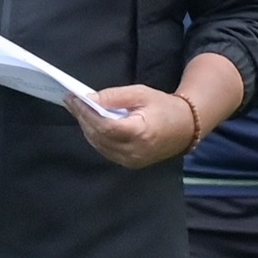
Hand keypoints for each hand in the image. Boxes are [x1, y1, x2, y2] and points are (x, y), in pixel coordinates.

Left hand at [70, 86, 196, 169]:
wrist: (186, 127)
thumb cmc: (164, 107)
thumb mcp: (141, 94)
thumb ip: (115, 97)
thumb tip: (89, 99)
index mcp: (139, 133)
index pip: (104, 125)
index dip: (86, 113)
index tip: (73, 98)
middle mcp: (134, 151)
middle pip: (98, 136)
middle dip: (83, 118)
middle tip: (71, 102)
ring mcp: (131, 160)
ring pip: (99, 145)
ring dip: (86, 127)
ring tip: (78, 110)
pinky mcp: (130, 164)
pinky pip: (106, 150)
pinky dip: (96, 137)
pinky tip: (90, 123)